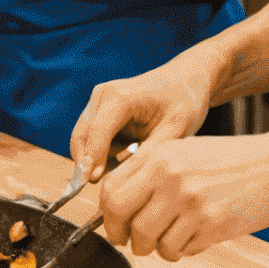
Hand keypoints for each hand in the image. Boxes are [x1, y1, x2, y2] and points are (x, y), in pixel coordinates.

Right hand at [69, 50, 222, 180]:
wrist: (186, 80)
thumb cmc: (184, 102)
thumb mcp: (173, 132)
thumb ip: (146, 155)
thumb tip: (121, 181)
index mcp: (120, 97)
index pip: (97, 132)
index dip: (90, 160)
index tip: (87, 184)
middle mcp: (103, 95)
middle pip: (82, 136)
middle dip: (89, 163)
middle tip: (108, 187)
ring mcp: (100, 100)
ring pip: (85, 139)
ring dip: (99, 158)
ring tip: (130, 162)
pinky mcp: (101, 108)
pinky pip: (94, 137)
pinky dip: (105, 152)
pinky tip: (129, 153)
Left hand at [97, 134, 268, 259]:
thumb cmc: (229, 161)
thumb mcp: (184, 151)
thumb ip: (151, 172)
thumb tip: (118, 202)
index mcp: (158, 154)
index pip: (110, 188)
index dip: (107, 213)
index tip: (114, 224)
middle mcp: (168, 175)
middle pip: (120, 214)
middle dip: (121, 235)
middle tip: (132, 242)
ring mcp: (188, 200)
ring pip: (148, 239)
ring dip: (153, 248)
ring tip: (168, 242)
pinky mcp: (209, 224)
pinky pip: (178, 250)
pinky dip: (180, 251)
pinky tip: (193, 238)